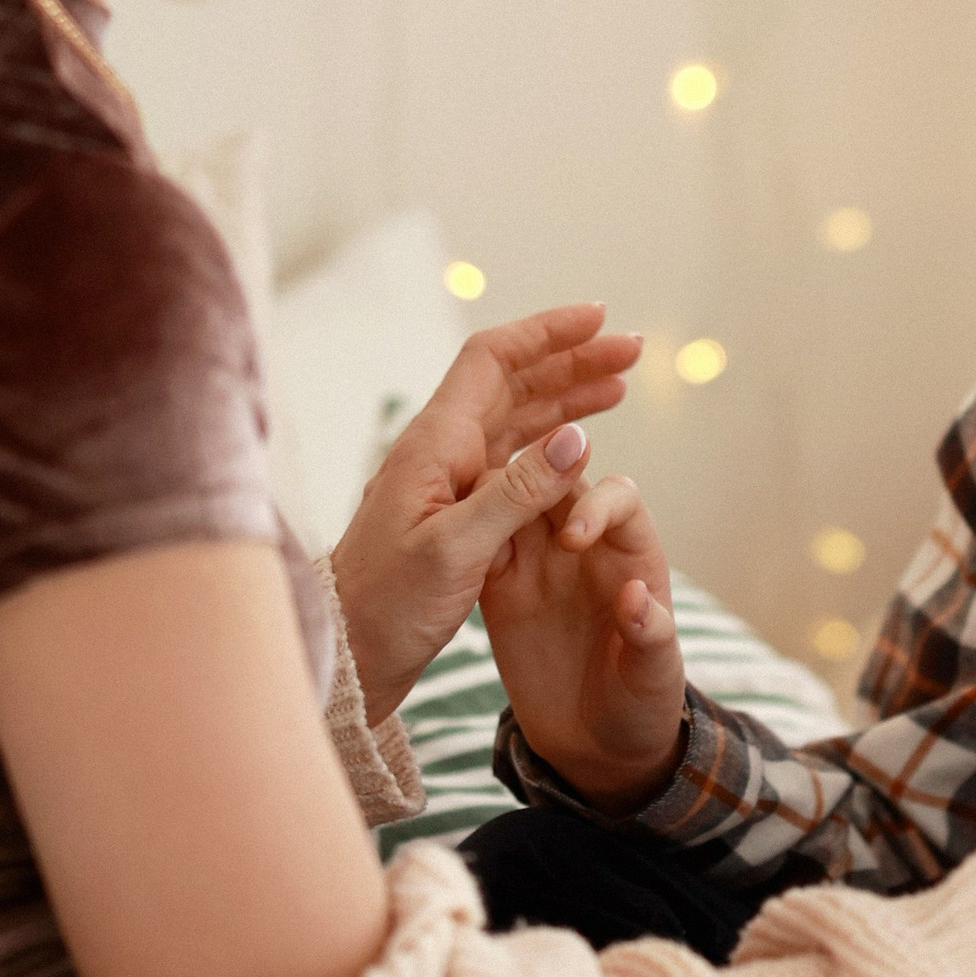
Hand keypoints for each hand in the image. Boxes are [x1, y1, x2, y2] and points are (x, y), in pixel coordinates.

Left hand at [330, 302, 641, 721]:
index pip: (494, 361)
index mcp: (435, 445)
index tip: (600, 320)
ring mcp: (446, 482)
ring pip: (515, 419)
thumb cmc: (387, 607)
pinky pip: (510, 461)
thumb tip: (578, 436)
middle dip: (571, 361)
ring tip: (618, 388)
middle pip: (511, 383)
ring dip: (566, 399)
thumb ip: (518, 492)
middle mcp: (440, 452)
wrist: (344, 656)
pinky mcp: (453, 515)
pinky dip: (550, 446)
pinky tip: (578, 452)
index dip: (547, 334)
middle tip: (630, 351)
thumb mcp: (456, 550)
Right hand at [482, 469, 687, 811]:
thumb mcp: (654, 677)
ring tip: (463, 512)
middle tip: (501, 503)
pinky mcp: (500, 588)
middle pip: (555, 483)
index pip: (617, 496)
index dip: (595, 505)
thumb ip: (651, 636)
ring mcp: (538, 562)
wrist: (595, 742)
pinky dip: (463, 540)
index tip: (571, 540)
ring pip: (510, 503)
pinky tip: (444, 552)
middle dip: (529, 479)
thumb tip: (635, 598)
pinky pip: (479, 547)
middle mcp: (583, 544)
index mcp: (629, 553)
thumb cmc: (639, 703)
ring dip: (488, 498)